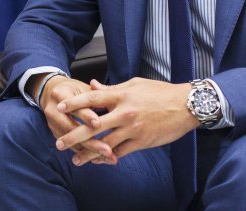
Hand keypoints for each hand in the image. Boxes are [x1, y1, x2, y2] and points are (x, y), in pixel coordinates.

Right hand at [34, 74, 113, 164]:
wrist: (52, 92)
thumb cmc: (75, 90)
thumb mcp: (84, 89)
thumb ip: (97, 97)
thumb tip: (113, 107)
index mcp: (60, 94)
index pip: (74, 107)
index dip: (86, 116)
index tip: (99, 124)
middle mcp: (52, 110)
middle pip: (71, 128)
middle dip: (90, 141)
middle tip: (108, 150)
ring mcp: (52, 123)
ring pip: (72, 142)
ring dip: (91, 152)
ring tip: (110, 158)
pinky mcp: (55, 133)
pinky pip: (72, 147)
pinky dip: (87, 153)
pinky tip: (102, 158)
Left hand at [56, 78, 198, 162]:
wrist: (185, 106)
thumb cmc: (159, 92)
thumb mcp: (134, 84)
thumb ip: (110, 87)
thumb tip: (90, 84)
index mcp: (121, 95)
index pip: (91, 98)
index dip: (74, 103)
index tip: (59, 107)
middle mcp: (124, 112)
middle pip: (93, 125)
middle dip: (73, 135)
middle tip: (59, 143)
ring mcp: (132, 129)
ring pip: (105, 144)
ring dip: (88, 152)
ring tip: (75, 159)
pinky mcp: (141, 142)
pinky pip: (120, 152)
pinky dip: (108, 157)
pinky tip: (98, 161)